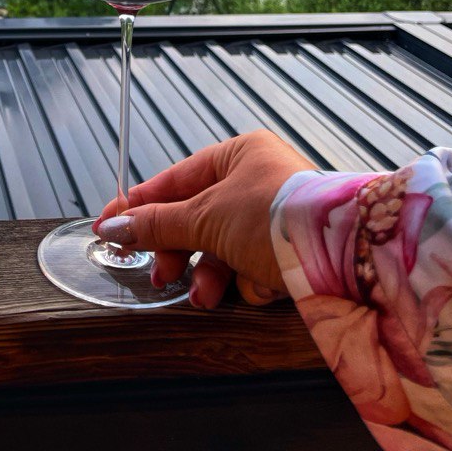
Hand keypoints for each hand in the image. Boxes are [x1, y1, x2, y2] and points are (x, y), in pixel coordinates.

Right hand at [94, 130, 312, 307]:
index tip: (109, 226)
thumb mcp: (205, 218)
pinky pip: (254, 265)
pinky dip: (250, 280)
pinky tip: (259, 286)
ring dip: (211, 274)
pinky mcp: (293, 249)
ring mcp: (277, 216)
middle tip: (161, 275)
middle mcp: (258, 180)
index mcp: (238, 155)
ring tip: (204, 296)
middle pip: (199, 217)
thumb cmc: (272, 216)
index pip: (177, 180)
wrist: (342, 253)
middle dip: (181, 250)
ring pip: (225, 247)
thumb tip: (114, 226)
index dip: (141, 206)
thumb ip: (158, 224)